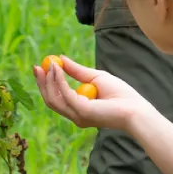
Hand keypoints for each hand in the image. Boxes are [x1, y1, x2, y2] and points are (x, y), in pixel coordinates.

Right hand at [33, 56, 155, 133]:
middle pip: (50, 100)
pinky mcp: (81, 112)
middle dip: (42, 83)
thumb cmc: (120, 95)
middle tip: (37, 66)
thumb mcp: (96, 77)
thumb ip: (78, 71)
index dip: (46, 84)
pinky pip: (65, 94)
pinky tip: (58, 68)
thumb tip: (61, 58)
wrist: (135, 108)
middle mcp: (74, 115)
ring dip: (49, 80)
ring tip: (50, 64)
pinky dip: (59, 80)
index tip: (41, 67)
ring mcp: (76, 115)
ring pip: (53, 98)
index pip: (56, 98)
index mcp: (78, 109)